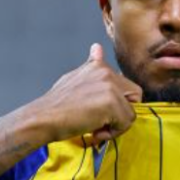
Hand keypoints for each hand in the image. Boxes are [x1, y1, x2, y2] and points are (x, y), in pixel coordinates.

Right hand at [26, 43, 142, 144]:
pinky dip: (113, 132)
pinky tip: (94, 131)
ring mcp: (110, 86)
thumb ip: (90, 66)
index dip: (117, 103)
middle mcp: (107, 72)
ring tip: (94, 126)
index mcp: (99, 66)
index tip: (97, 110)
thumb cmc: (57, 105)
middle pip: (135, 97)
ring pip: (130, 113)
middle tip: (99, 121)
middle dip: (121, 112)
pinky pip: (126, 123)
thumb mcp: (74, 78)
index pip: (126, 86)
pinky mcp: (112, 102)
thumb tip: (97, 47)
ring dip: (115, 125)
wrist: (44, 117)